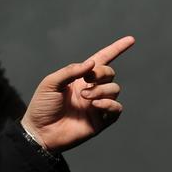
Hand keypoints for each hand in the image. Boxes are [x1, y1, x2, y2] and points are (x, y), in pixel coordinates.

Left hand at [21, 36, 134, 152]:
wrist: (40, 131)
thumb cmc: (42, 107)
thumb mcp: (50, 83)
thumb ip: (70, 71)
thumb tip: (91, 63)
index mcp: (79, 78)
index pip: (102, 60)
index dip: (116, 49)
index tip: (131, 40)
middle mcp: (91, 89)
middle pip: (109, 73)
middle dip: (101, 73)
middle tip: (86, 80)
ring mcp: (97, 104)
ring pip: (114, 89)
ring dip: (101, 89)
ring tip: (85, 96)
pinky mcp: (101, 120)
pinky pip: (116, 108)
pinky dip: (109, 103)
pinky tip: (95, 104)